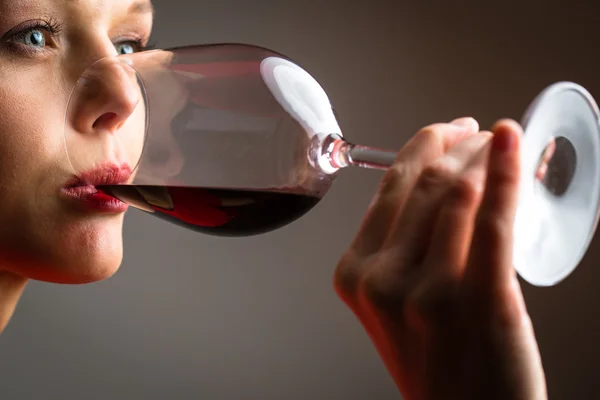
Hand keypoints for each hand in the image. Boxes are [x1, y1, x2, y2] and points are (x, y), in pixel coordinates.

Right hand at [334, 118, 546, 399]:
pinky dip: (505, 172)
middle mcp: (381, 279)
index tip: (447, 133)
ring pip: (455, 193)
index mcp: (354, 273)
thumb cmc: (437, 363)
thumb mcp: (394, 306)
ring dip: (483, 155)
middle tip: (477, 134)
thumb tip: (437, 188)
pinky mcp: (477, 298)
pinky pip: (492, 218)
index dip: (422, 147)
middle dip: (455, 144)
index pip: (388, 189)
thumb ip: (399, 251)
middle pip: (421, 184)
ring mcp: (426, 290)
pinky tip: (511, 142)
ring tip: (501, 145)